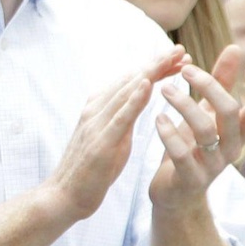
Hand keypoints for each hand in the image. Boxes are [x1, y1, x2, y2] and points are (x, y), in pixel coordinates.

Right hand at [47, 46, 184, 220]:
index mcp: (98, 109)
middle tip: (180, 49)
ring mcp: (95, 124)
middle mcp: (95, 110)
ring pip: (125, 92)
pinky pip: (119, 117)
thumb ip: (122, 117)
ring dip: (150, 73)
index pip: (130, 82)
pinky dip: (133, 99)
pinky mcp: (99, 142)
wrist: (64, 196)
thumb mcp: (110, 138)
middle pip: (130, 81)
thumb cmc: (90, 170)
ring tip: (171, 59)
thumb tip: (137, 100)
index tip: (177, 57)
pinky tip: (148, 85)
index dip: (154, 68)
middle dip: (156, 64)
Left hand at [149, 46, 244, 209]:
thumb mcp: (207, 113)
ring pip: (205, 130)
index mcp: (238, 132)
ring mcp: (212, 165)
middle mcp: (230, 148)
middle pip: (230, 112)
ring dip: (183, 104)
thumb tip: (235, 47)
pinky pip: (183, 154)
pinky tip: (157, 118)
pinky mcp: (190, 178)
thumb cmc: (193, 145)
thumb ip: (220, 82)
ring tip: (164, 88)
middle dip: (208, 86)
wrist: (176, 192)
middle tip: (184, 69)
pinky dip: (169, 134)